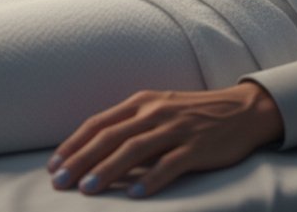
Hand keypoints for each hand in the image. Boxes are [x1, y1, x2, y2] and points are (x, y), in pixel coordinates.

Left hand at [47, 83, 282, 198]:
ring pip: (135, 149)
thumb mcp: (160, 108)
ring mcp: (177, 129)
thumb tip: (95, 149)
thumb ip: (131, 124)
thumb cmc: (194, 113)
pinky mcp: (197, 147)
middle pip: (111, 136)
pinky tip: (135, 195)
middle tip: (59, 181)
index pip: (100, 123)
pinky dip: (152, 180)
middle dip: (81, 159)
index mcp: (143, 101)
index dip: (75, 143)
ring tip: (87, 189)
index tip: (54, 164)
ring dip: (108, 170)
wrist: (242, 109)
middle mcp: (156, 112)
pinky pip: (170, 165)